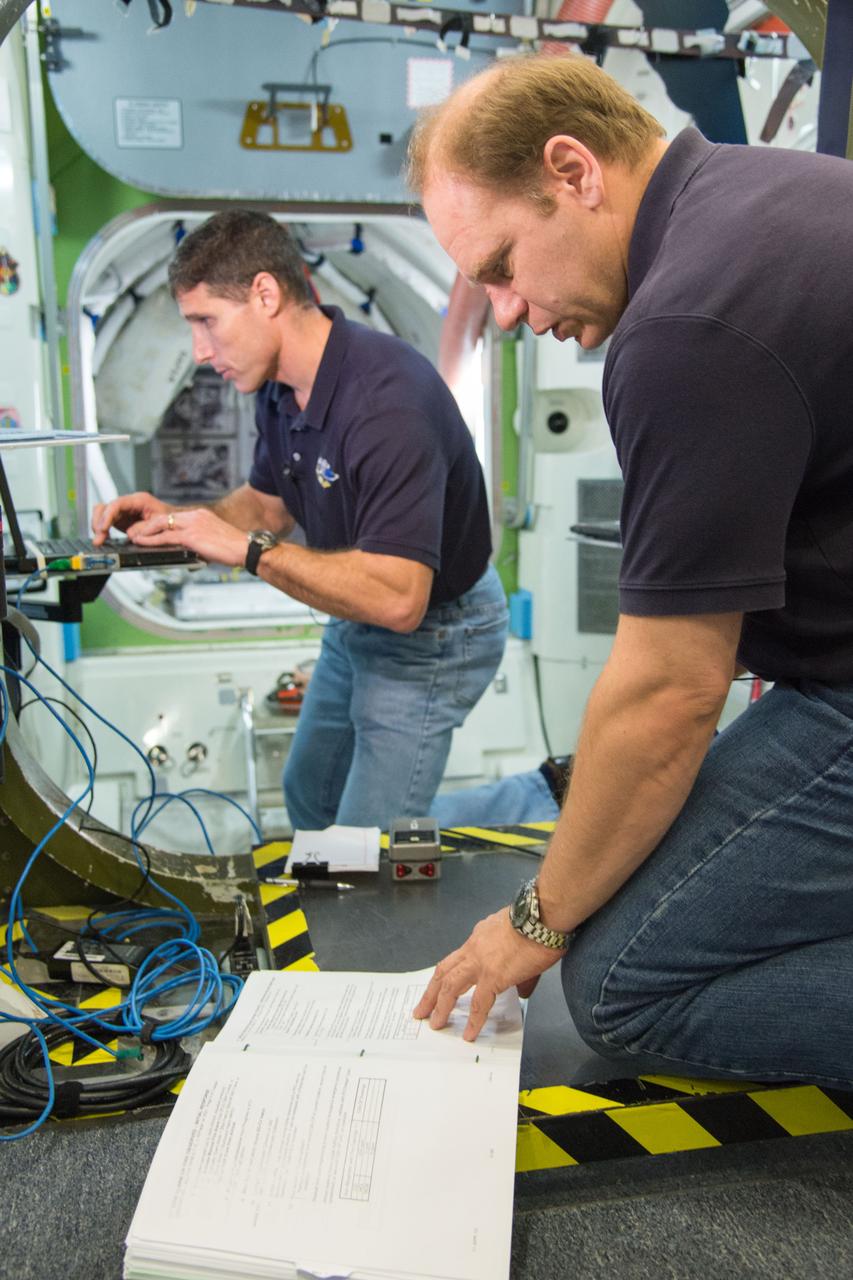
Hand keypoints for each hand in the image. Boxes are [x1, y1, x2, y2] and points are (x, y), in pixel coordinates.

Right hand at [91, 492, 171, 545]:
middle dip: (99, 523)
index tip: (103, 528)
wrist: (173, 520)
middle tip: (98, 539)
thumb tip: (131, 535)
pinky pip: (106, 521)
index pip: (117, 504)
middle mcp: (128, 503)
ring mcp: (123, 510)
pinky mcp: (121, 519)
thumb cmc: (169, 519)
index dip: (108, 516)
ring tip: (98, 541)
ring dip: (98, 526)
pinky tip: (103, 539)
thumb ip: (145, 528)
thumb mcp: (160, 523)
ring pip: (102, 513)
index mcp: (139, 500)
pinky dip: (102, 529)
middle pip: (106, 507)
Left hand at [123, 508, 249, 566]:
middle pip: (164, 517)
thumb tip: (192, 553)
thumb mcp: (213, 541)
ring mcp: (193, 525)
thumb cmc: (234, 548)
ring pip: (161, 524)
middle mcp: (195, 516)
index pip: (174, 517)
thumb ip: (200, 543)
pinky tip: (143, 542)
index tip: (150, 529)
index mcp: (200, 516)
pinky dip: (152, 539)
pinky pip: (166, 537)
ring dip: (145, 531)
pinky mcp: (192, 536)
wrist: (246, 548)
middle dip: (148, 525)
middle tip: (137, 532)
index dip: (159, 523)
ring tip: (135, 537)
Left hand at [413, 908, 565, 1041]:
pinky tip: (469, 1034)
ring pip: (450, 987)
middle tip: (422, 1008)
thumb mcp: (518, 937)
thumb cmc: (538, 922)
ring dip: (440, 1006)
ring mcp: (480, 963)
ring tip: (435, 1023)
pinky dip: (473, 1021)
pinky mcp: (492, 977)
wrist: (542, 916)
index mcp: (479, 937)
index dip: (448, 974)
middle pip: (444, 972)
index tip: (442, 985)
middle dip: (430, 992)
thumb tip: (522, 989)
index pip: (458, 958)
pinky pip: (479, 1004)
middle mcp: (473, 948)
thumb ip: (516, 966)